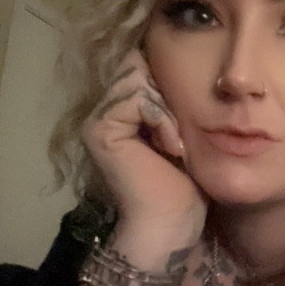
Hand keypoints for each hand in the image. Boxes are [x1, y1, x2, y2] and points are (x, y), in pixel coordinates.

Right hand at [82, 50, 205, 264]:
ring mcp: (99, 120)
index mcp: (122, 113)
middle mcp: (105, 113)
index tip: (181, 125)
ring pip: (139, 79)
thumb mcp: (181, 132)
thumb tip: (175, 65)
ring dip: (167, 110)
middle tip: (177, 137)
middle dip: (168, 96)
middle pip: (138, 68)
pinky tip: (170, 146)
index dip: (168, 83)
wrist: (173, 221)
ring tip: (174, 144)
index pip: (141, 67)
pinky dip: (162, 119)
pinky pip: (138, 98)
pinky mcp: (102, 130)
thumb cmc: (185, 183)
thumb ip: (169, 101)